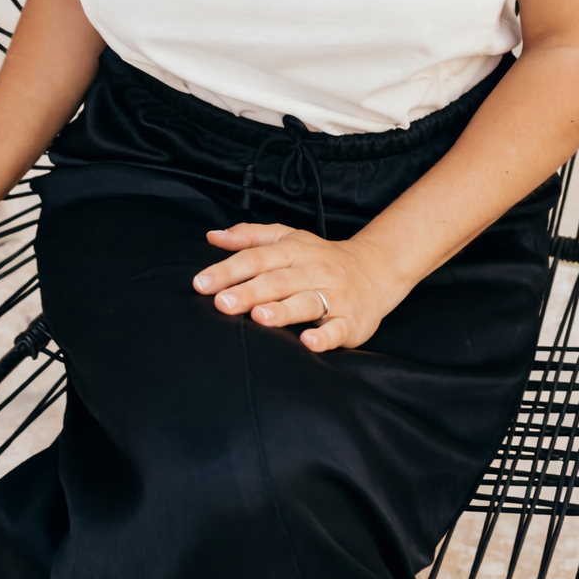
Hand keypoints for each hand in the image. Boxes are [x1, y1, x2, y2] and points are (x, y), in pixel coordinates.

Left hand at [192, 222, 404, 352]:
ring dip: (283, 310)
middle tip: (222, 303)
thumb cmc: (321, 257)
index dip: (228, 270)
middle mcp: (313, 271)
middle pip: (277, 281)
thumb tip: (212, 236)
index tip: (202, 283)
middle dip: (249, 292)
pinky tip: (308, 342)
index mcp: (294, 251)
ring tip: (259, 317)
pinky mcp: (351, 321)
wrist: (377, 268)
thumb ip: (250, 237)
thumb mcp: (288, 238)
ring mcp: (333, 296)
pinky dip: (324, 336)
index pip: (257, 258)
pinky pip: (337, 328)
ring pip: (305, 302)